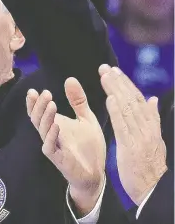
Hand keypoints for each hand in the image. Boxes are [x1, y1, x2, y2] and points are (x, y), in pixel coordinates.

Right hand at [26, 78, 105, 215]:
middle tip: (46, 93)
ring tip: (51, 103)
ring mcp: (53, 146)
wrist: (96, 173)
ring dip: (45, 116)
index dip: (33, 102)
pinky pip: (50, 146)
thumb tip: (70, 78)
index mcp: (54, 124)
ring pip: (42, 130)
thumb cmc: (89, 147)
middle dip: (39, 106)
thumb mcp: (86, 119)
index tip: (33, 91)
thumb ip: (78, 101)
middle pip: (37, 118)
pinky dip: (51, 135)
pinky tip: (56, 125)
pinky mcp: (59, 159)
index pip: (38, 112)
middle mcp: (50, 134)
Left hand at [99, 64, 167, 204]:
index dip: (125, 84)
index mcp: (150, 126)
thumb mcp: (152, 139)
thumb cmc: (149, 165)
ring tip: (105, 76)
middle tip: (105, 68)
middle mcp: (147, 128)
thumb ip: (152, 119)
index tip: (114, 71)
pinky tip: (109, 99)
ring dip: (115, 90)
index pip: (137, 100)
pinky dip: (117, 111)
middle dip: (118, 82)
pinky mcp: (131, 147)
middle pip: (131, 100)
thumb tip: (152, 99)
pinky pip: (123, 126)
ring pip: (127, 109)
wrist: (152, 189)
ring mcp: (140, 137)